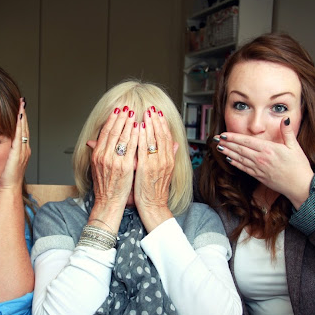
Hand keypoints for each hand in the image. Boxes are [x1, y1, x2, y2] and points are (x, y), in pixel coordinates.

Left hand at [0, 97, 30, 192]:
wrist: (8, 190)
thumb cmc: (3, 180)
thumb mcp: (1, 163)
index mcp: (20, 151)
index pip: (21, 131)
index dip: (20, 119)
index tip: (18, 107)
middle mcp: (24, 149)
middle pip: (24, 127)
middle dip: (22, 113)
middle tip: (21, 100)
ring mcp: (23, 150)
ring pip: (23, 128)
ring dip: (22, 115)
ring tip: (20, 102)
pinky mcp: (18, 152)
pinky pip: (20, 134)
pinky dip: (19, 123)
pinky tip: (18, 114)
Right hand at [86, 107, 138, 212]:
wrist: (108, 202)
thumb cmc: (105, 186)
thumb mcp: (97, 168)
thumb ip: (97, 153)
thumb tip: (92, 142)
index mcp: (97, 156)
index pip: (104, 133)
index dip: (110, 120)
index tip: (116, 110)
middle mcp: (104, 157)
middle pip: (113, 132)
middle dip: (120, 118)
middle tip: (126, 107)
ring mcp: (115, 162)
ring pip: (122, 138)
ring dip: (128, 124)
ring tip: (134, 114)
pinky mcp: (125, 167)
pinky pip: (131, 148)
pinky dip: (135, 137)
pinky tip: (139, 129)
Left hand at [134, 107, 176, 231]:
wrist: (153, 206)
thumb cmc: (156, 190)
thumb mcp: (166, 172)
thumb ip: (170, 156)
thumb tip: (176, 144)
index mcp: (169, 160)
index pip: (167, 137)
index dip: (163, 124)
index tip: (158, 113)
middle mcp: (164, 160)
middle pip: (161, 135)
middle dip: (156, 121)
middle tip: (152, 108)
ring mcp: (155, 164)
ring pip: (153, 139)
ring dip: (149, 125)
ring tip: (145, 113)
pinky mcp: (145, 168)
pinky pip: (143, 148)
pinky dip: (141, 137)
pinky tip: (138, 128)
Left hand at [216, 117, 312, 208]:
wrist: (299, 186)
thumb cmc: (299, 167)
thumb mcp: (295, 146)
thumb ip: (287, 132)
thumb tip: (284, 119)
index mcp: (268, 149)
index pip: (246, 141)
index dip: (233, 137)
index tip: (224, 134)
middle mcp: (260, 159)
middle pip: (239, 149)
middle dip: (226, 143)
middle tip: (215, 139)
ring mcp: (258, 168)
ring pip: (239, 158)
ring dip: (228, 152)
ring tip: (219, 148)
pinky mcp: (258, 176)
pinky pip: (244, 168)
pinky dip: (235, 163)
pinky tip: (229, 159)